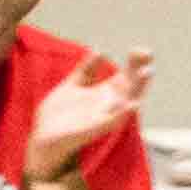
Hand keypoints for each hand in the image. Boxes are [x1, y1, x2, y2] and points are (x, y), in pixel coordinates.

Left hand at [23, 46, 149, 181]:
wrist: (43, 139)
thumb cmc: (58, 116)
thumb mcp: (71, 86)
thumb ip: (86, 70)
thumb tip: (102, 50)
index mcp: (105, 92)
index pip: (127, 74)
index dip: (136, 62)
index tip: (142, 49)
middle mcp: (110, 103)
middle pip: (132, 84)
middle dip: (140, 69)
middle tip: (147, 54)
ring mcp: (106, 116)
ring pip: (128, 100)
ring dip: (139, 86)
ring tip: (147, 71)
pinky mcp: (96, 128)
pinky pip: (113, 121)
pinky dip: (123, 113)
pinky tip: (132, 104)